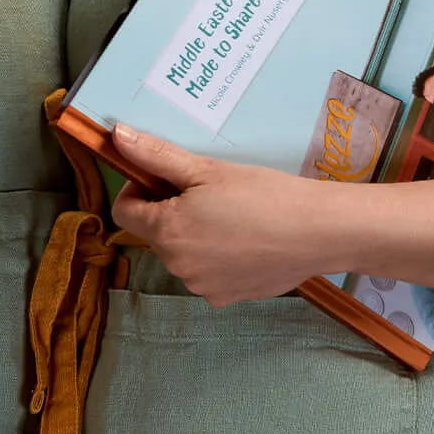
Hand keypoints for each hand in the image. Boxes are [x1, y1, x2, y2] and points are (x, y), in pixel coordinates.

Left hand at [111, 126, 330, 306]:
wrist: (317, 232)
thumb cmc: (263, 195)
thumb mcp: (207, 169)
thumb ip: (156, 155)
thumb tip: (116, 135)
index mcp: (166, 231)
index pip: (124, 211)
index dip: (140, 189)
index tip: (168, 178)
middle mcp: (176, 265)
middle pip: (156, 232)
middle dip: (172, 211)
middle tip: (211, 193)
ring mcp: (200, 286)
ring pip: (182, 253)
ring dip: (195, 235)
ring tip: (234, 217)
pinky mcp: (225, 298)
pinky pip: (207, 273)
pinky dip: (217, 257)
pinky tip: (246, 241)